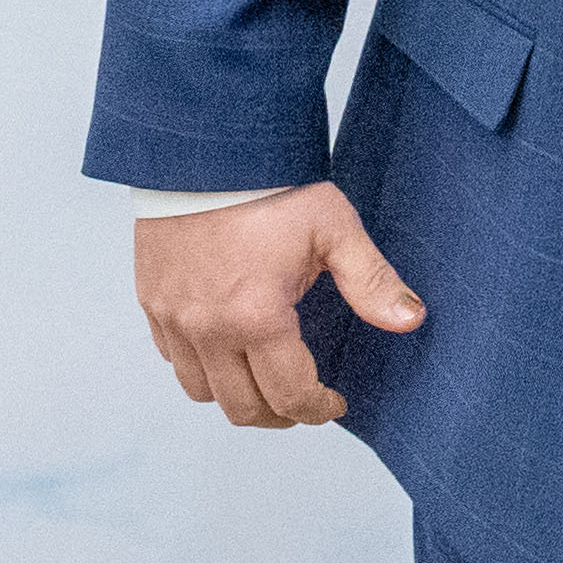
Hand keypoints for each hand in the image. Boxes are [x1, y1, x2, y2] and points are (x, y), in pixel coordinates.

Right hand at [135, 184, 423, 427]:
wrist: (204, 148)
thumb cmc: (269, 186)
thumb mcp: (333, 229)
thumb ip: (371, 281)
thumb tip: (409, 319)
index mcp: (256, 317)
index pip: (289, 395)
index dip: (318, 409)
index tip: (335, 404)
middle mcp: (208, 329)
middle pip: (243, 408)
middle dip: (281, 414)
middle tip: (305, 401)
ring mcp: (173, 319)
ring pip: (202, 391)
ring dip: (238, 397)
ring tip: (266, 382)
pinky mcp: (152, 303)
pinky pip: (173, 359)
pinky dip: (201, 367)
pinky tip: (227, 350)